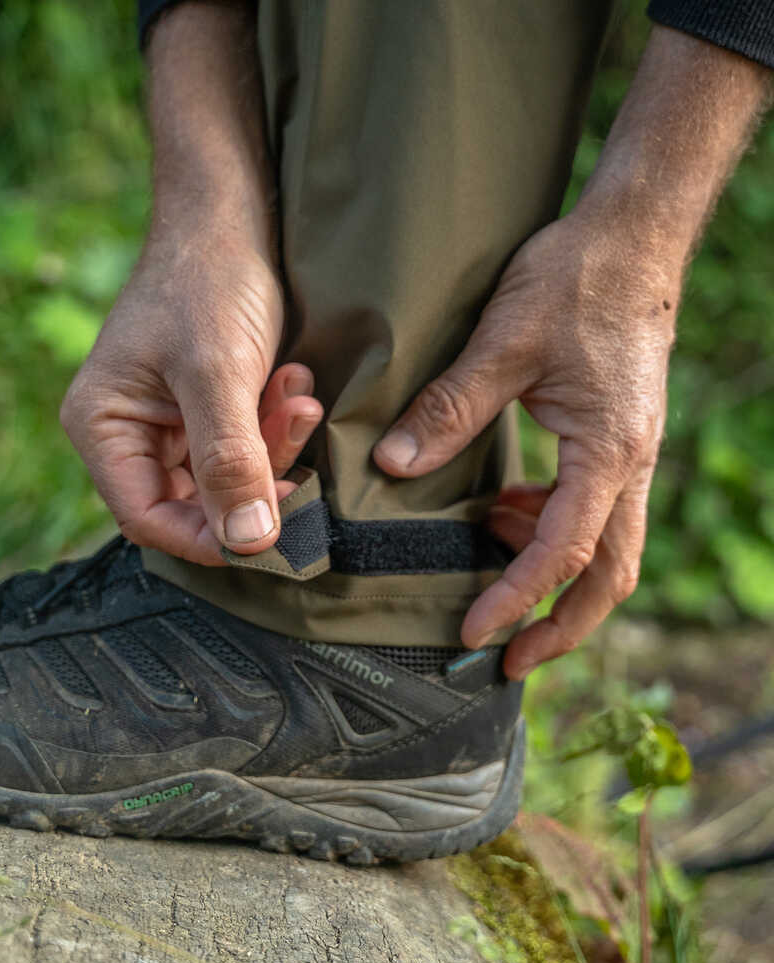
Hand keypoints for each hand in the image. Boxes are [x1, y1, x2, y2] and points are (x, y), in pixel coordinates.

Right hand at [61, 231, 321, 565]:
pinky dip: (275, 424)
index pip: (146, 518)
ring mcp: (171, 421)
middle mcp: (130, 432)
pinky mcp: (208, 407)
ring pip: (228, 475)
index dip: (205, 536)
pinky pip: (246, 444)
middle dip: (252, 478)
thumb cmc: (207, 280)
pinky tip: (294, 382)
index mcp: (103, 426)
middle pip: (193, 501)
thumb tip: (248, 541)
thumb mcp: (219, 372)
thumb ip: (230, 459)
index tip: (267, 533)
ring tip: (297, 394)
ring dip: (272, 445)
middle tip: (291, 434)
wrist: (231, 214)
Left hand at [374, 211, 675, 677]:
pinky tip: (502, 517)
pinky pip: (592, 511)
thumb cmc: (574, 281)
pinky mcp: (616, 440)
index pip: (564, 552)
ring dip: (554, 582)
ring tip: (493, 589)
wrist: (631, 239)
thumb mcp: (504, 342)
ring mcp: (630, 455)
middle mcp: (631, 464)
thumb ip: (449, 410)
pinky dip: (548, 532)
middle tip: (506, 661)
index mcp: (609, 450)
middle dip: (561, 627)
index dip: (516, 598)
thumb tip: (393, 464)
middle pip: (609, 576)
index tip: (473, 633)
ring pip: (608, 550)